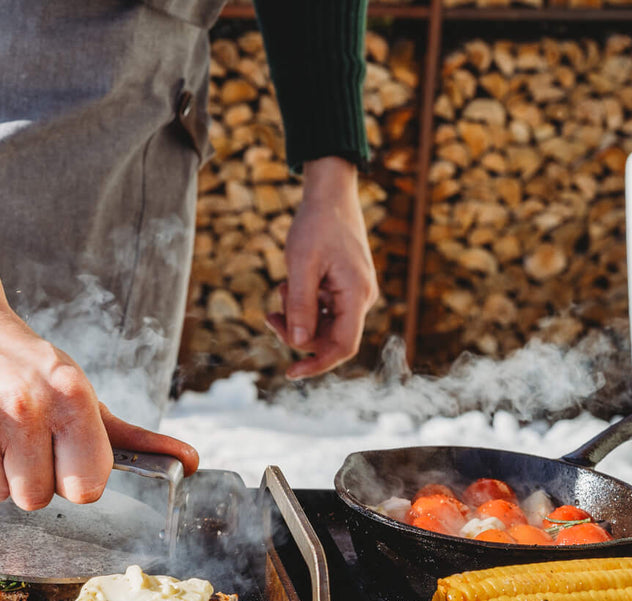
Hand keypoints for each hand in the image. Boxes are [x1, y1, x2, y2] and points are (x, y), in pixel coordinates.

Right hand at [0, 242, 197, 510]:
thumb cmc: (30, 370)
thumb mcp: (84, 394)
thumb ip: (135, 438)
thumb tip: (190, 463)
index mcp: (70, 396)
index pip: (85, 488)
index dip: (73, 481)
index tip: (62, 458)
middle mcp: (23, 404)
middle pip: (35, 499)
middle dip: (30, 480)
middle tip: (21, 444)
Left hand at [266, 156, 379, 379]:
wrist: (329, 196)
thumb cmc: (316, 226)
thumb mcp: (301, 265)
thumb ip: (301, 305)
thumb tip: (299, 342)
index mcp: (356, 296)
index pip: (343, 347)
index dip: (317, 364)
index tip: (290, 373)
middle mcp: (361, 299)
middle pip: (328, 339)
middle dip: (296, 332)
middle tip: (269, 316)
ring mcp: (354, 295)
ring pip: (322, 326)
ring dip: (296, 316)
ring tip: (282, 287)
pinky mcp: (345, 289)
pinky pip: (323, 310)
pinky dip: (302, 305)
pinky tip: (289, 284)